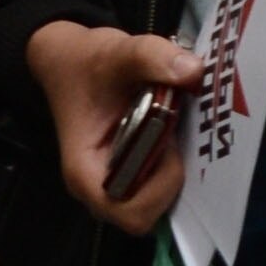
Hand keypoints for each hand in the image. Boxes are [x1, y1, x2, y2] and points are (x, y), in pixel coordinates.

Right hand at [24, 19, 201, 234]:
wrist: (72, 58)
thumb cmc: (85, 63)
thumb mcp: (116, 52)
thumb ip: (151, 58)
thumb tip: (193, 72)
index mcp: (86, 172)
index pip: (130, 213)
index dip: (160, 189)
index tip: (167, 146)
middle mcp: (99, 187)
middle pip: (147, 213)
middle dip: (172, 178)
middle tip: (179, 135)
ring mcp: (115, 180)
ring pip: (156, 200)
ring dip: (176, 169)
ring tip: (183, 130)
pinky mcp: (131, 169)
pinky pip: (158, 183)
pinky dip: (175, 161)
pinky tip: (181, 129)